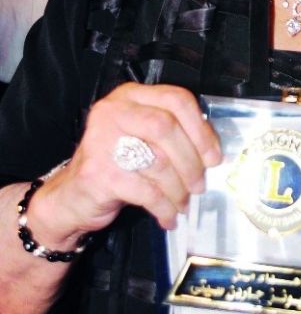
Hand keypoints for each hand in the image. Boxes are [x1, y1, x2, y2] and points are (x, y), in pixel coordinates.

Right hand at [27, 83, 221, 246]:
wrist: (72, 197)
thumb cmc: (117, 165)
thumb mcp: (143, 138)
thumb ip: (172, 133)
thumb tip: (212, 151)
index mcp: (131, 96)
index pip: (176, 99)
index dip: (201, 129)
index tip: (214, 156)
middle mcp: (113, 111)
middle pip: (167, 127)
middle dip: (191, 161)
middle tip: (200, 184)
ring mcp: (102, 140)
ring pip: (158, 162)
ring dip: (179, 189)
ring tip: (183, 203)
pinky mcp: (99, 173)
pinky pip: (146, 191)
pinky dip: (164, 207)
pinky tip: (169, 217)